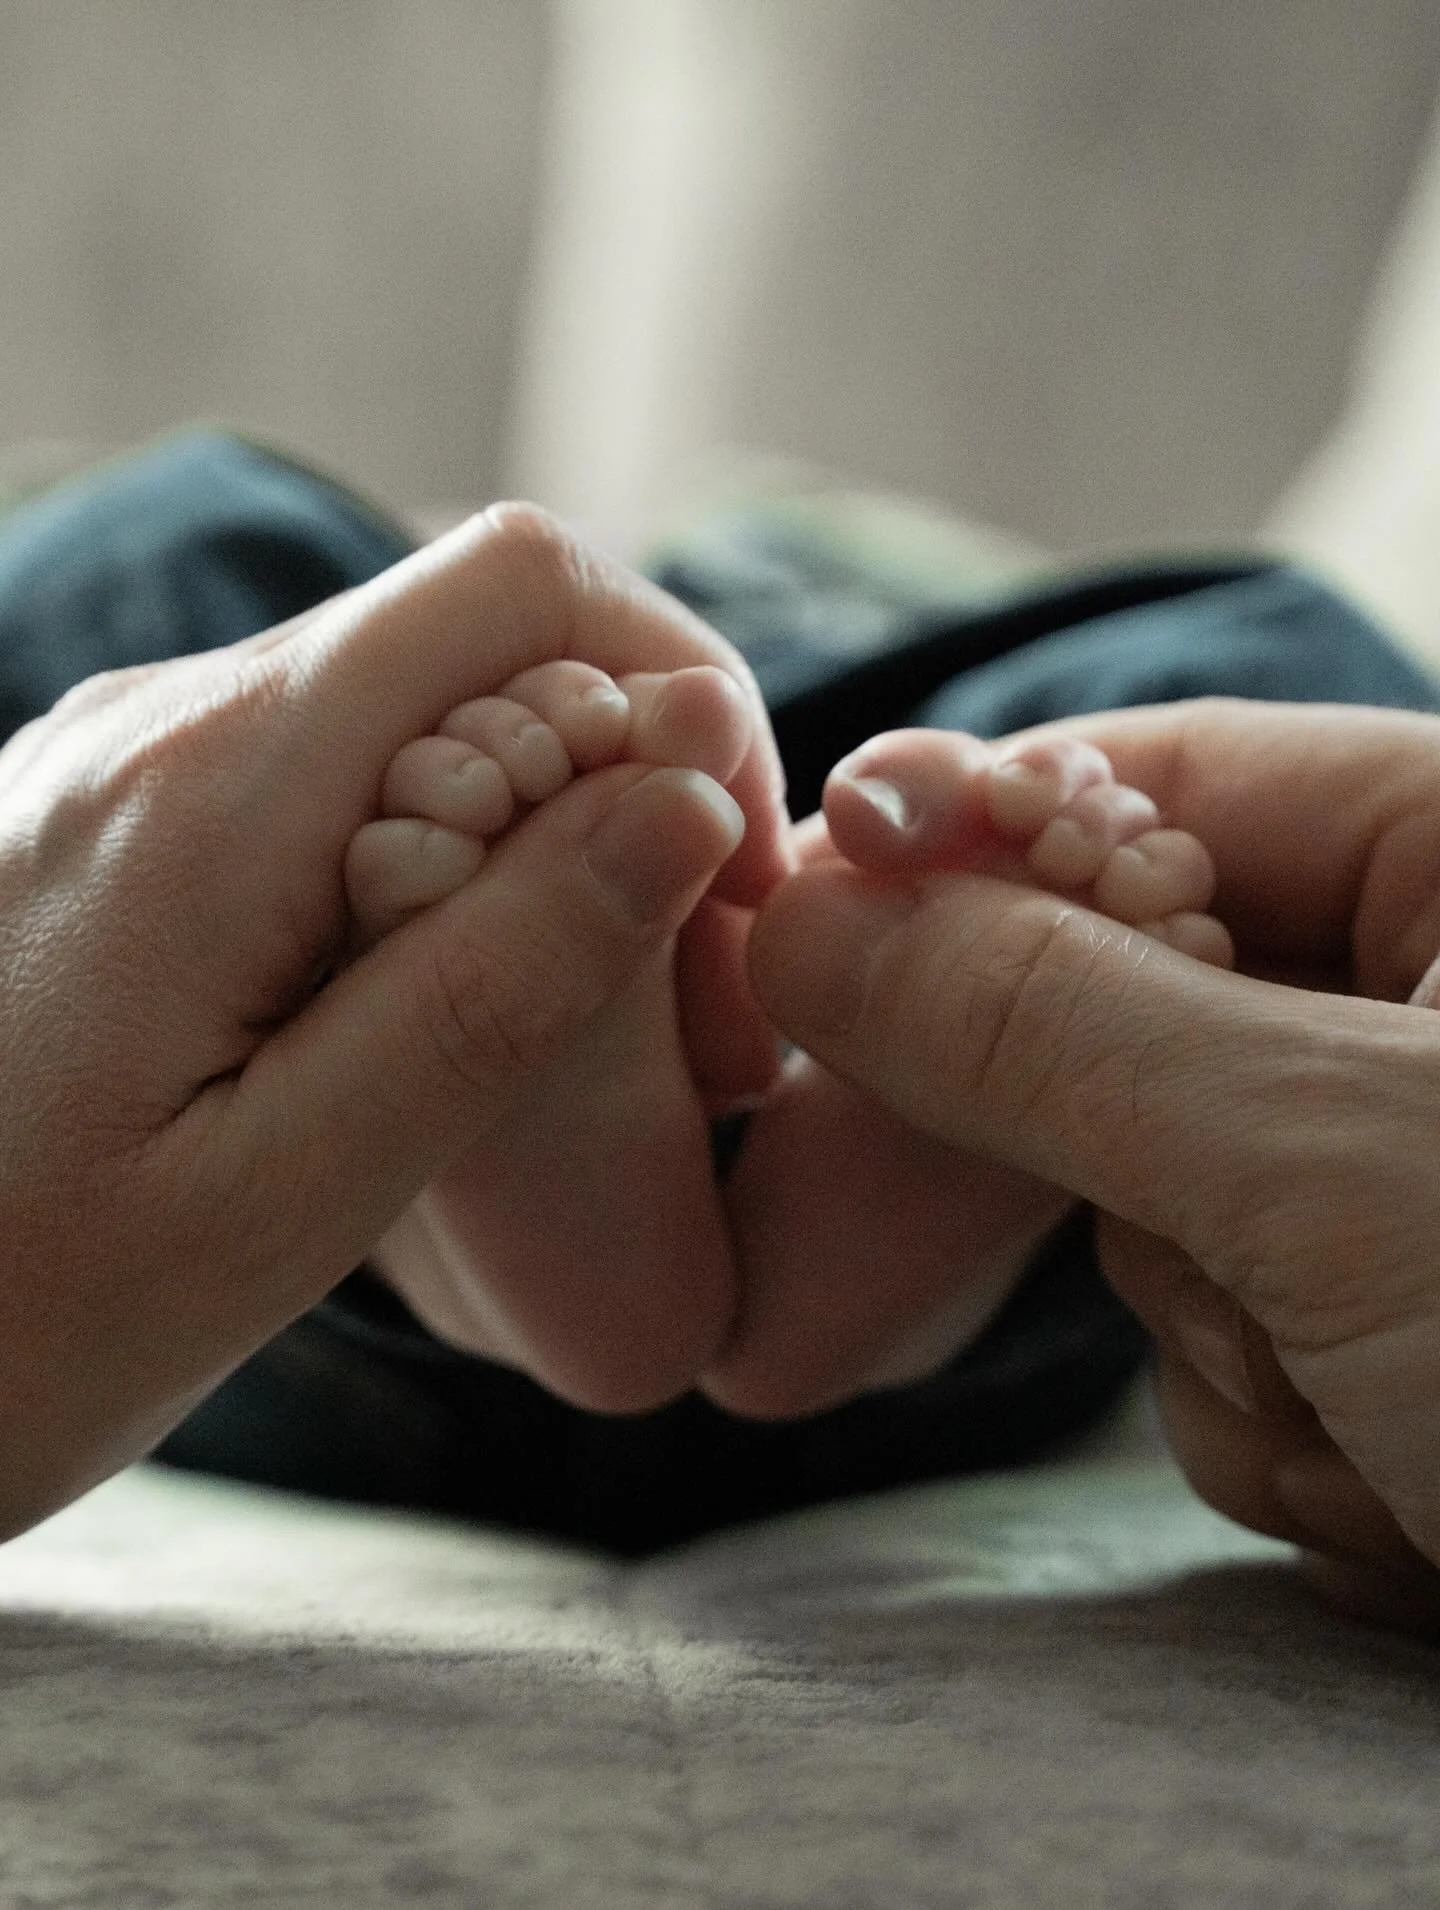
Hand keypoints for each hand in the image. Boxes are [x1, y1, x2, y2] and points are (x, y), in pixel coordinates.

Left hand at [0, 507, 786, 1535]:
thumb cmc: (7, 1321)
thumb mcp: (280, 1202)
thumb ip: (489, 991)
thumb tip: (674, 803)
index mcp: (212, 796)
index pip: (517, 587)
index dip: (675, 687)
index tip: (726, 880)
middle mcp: (164, 732)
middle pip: (479, 635)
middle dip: (629, 778)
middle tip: (684, 1008)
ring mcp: (132, 767)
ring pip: (416, 707)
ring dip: (542, 828)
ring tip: (583, 1032)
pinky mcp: (123, 826)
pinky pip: (334, 778)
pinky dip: (442, 859)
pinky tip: (440, 1014)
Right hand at [746, 699, 1439, 1626]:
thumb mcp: (1330, 1165)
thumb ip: (1048, 1025)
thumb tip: (810, 912)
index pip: (1160, 781)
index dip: (977, 846)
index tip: (817, 919)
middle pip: (1135, 1017)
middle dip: (1146, 1179)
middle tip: (1231, 1267)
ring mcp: (1423, 1174)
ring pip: (1172, 1217)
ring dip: (1233, 1348)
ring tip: (1395, 1423)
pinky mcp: (1414, 1326)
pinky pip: (1241, 1350)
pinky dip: (1292, 1441)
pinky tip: (1420, 1496)